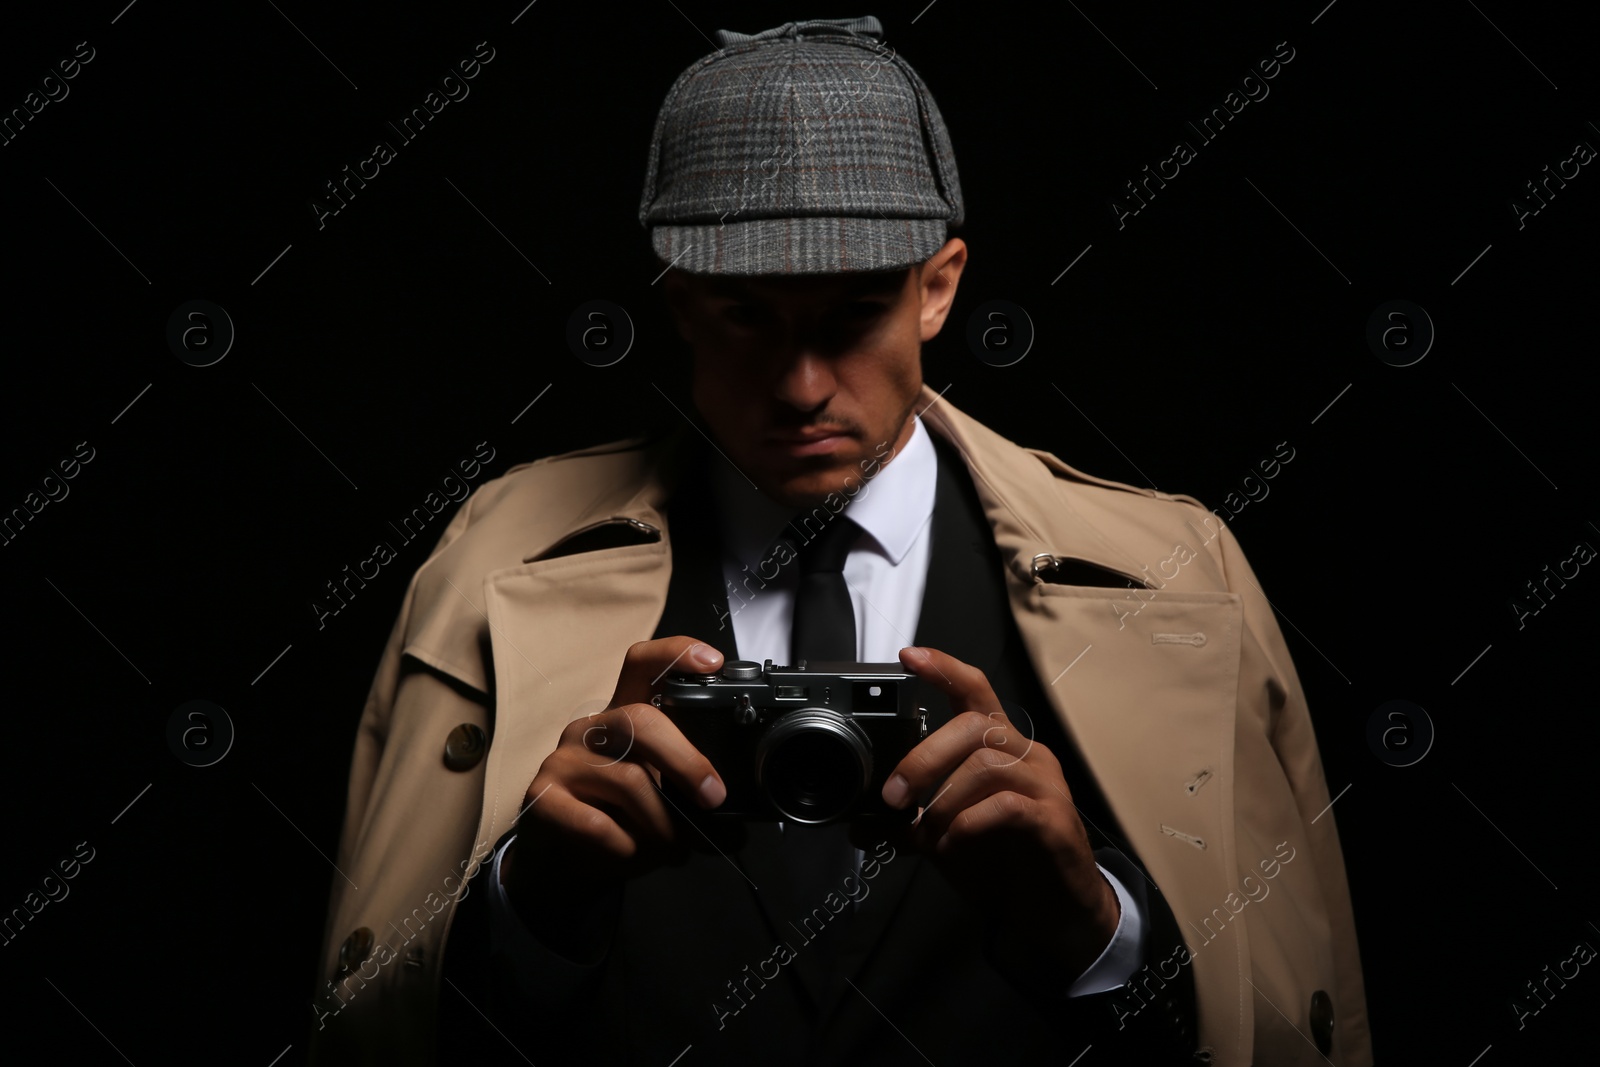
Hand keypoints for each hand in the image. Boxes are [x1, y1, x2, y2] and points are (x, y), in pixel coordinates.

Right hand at [501, 636, 727, 957]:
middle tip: (713, 797)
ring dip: (662, 822)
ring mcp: (563, 761)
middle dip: (686, 761)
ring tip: (674, 847)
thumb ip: (685, 787)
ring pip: (627, 780)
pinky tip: (631, 853)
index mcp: (624, 716)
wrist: (561, 864)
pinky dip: (626, 846)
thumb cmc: (618, 819)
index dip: (676, 654)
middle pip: (640, 721)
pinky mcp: (543, 799)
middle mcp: (591, 729)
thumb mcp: (656, 794)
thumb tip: (734, 816)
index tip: (713, 662)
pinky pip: (596, 823)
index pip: (643, 665)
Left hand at [876, 645, 1119, 981]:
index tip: (908, 657)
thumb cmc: (1004, 863)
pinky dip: (968, 824)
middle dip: (925, 757)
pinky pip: (1007, 807)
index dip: (944, 669)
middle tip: (893, 795)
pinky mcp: (1055, 822)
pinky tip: (952, 845)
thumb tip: (861, 824)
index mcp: (1001, 748)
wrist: (1055, 911)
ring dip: (943, 801)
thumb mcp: (946, 837)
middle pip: (976, 725)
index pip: (975, 692)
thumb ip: (910, 823)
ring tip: (925, 835)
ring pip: (988, 765)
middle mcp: (1026, 757)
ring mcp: (1046, 786)